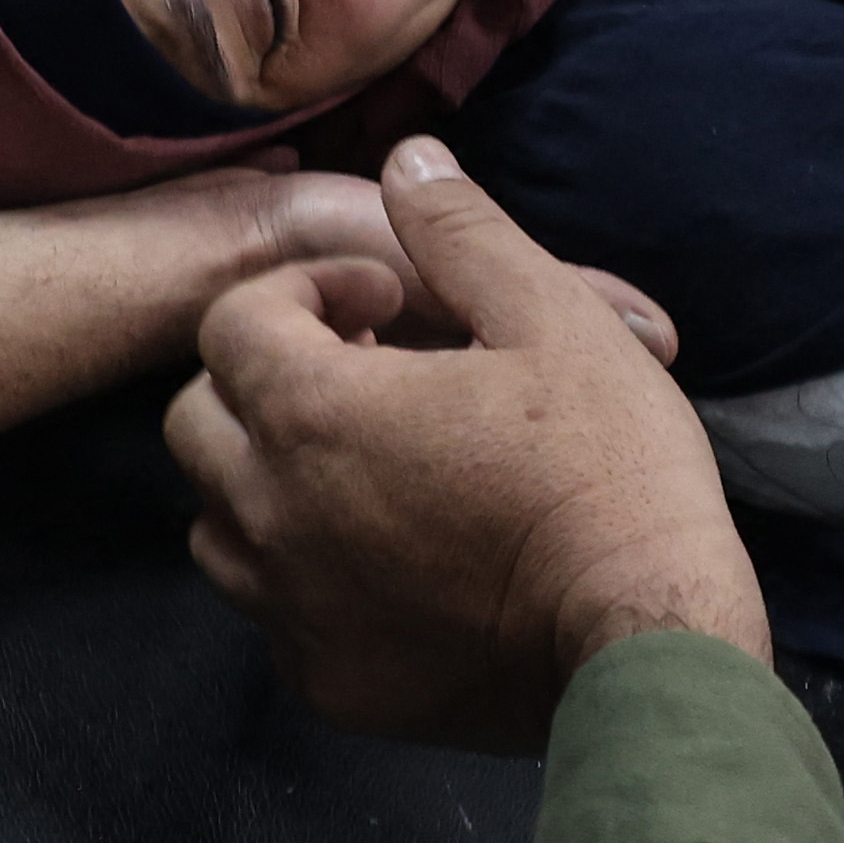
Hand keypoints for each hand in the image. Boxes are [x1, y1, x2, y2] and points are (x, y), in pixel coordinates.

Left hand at [165, 139, 760, 752]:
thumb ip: (458, 231)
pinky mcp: (328, 684)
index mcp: (313, 411)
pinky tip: (395, 560)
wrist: (646, 644)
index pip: (233, 321)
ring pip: (217, 524)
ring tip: (367, 469)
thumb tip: (408, 158)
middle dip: (264, 381)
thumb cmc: (605, 469)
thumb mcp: (552, 315)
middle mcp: (273, 512)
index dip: (307, 290)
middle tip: (368, 378)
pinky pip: (274, 614)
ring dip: (268, 479)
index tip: (390, 304)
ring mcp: (292, 608)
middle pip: (197, 421)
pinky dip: (306, 575)